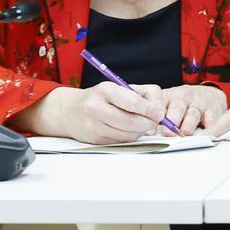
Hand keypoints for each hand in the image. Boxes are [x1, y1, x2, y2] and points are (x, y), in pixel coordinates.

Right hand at [15, 82, 166, 144]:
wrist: (70, 111)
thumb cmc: (102, 97)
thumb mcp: (120, 87)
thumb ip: (144, 95)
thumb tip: (159, 112)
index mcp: (105, 90)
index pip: (133, 103)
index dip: (150, 110)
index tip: (159, 113)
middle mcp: (96, 108)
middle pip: (132, 122)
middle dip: (149, 123)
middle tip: (155, 121)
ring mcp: (93, 126)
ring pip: (127, 135)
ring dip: (140, 131)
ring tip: (142, 123)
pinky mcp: (94, 140)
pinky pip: (120, 141)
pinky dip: (129, 137)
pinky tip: (128, 129)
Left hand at [152, 84, 227, 135]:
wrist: (209, 93)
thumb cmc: (184, 103)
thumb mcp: (169, 103)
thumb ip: (158, 117)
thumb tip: (144, 133)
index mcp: (170, 96)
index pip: (160, 105)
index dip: (155, 118)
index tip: (149, 131)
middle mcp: (184, 98)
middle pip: (177, 107)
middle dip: (172, 120)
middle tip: (168, 133)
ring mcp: (199, 103)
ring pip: (193, 113)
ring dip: (189, 124)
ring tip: (185, 133)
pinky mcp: (213, 109)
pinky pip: (212, 117)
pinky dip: (210, 125)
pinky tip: (207, 132)